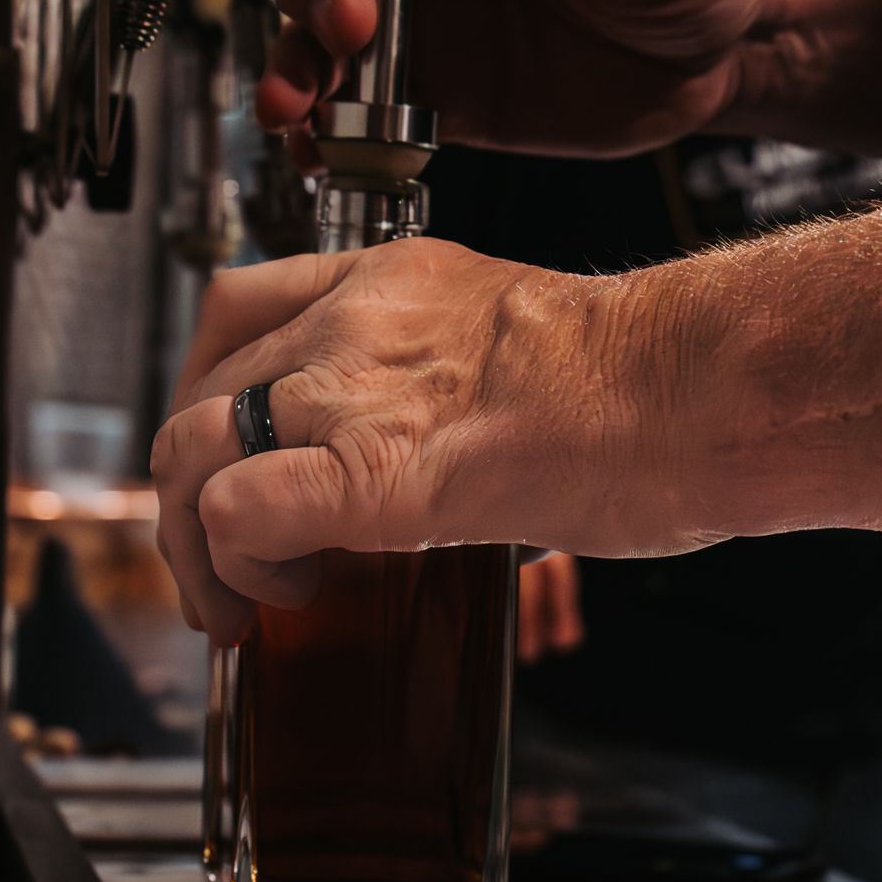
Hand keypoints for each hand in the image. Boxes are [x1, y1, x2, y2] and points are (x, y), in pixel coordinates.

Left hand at [151, 238, 693, 644]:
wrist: (693, 391)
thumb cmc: (648, 381)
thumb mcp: (517, 343)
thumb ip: (450, 383)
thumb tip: (441, 464)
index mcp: (392, 279)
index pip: (238, 308)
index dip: (208, 395)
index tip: (227, 457)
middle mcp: (354, 320)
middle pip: (199, 391)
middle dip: (187, 490)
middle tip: (221, 563)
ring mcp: (353, 390)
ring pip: (189, 450)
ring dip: (193, 542)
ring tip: (240, 602)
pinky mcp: (367, 474)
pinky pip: (236, 511)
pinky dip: (236, 564)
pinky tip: (285, 594)